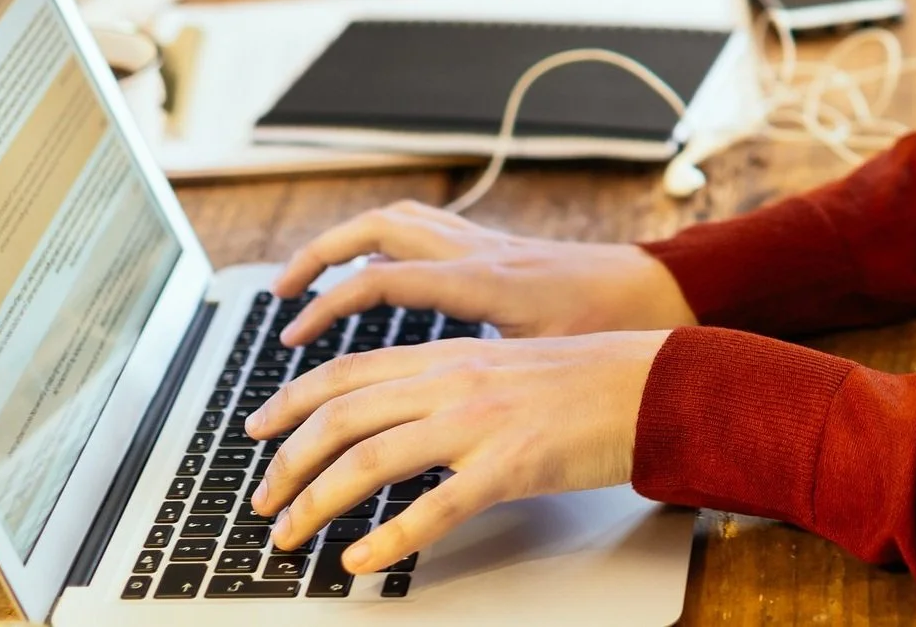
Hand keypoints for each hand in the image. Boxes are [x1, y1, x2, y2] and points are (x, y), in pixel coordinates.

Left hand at [244, 330, 669, 572]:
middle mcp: (456, 381)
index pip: (347, 372)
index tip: (258, 432)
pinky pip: (437, 506)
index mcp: (451, 356)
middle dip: (287, 462)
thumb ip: (450, 385)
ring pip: (372, 459)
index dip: (291, 401)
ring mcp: (482, 423)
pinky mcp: (513, 465)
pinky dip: (391, 537)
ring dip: (317, 501)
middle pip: (343, 415)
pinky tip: (362, 561)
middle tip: (263, 502)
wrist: (657, 383)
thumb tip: (399, 420)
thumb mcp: (506, 367)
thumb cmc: (590, 381)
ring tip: (291, 536)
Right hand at [268, 199, 697, 344]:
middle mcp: (479, 251)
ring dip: (347, 242)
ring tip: (308, 279)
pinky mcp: (495, 247)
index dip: (331, 304)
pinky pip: (424, 229)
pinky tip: (369, 277)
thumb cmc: (612, 328)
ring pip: (399, 219)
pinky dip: (384, 244)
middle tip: (281, 294)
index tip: (294, 337)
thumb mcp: (547, 365)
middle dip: (320, 255)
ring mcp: (486, 243)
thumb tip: (436, 422)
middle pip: (379, 227)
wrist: (661, 291)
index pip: (386, 277)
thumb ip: (489, 385)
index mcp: (485, 282)